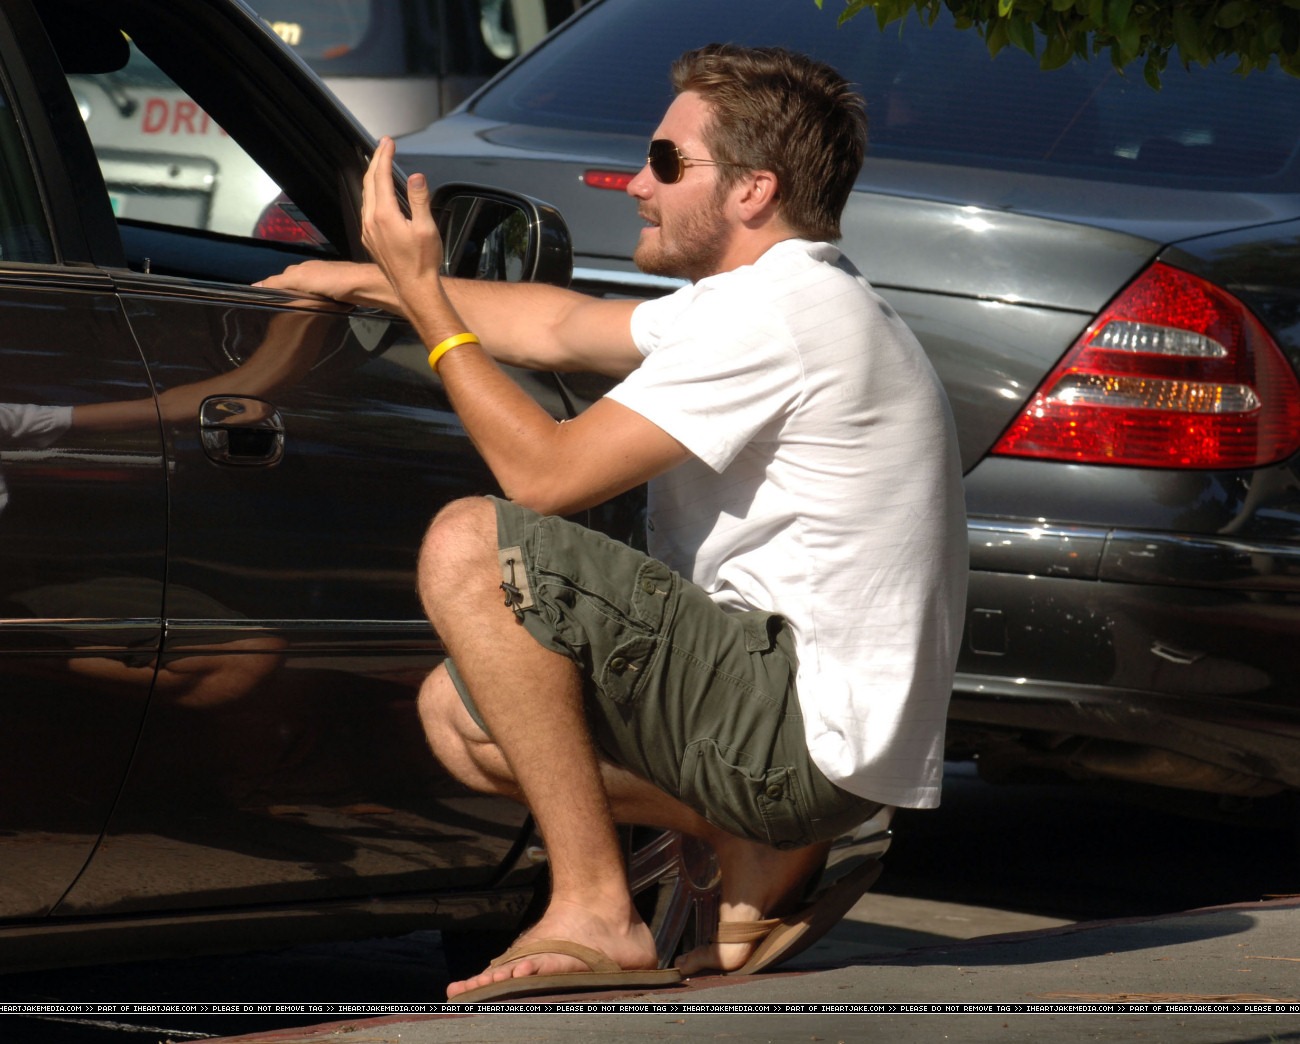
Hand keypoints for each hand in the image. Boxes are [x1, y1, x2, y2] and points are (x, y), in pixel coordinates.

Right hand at [254, 260, 400, 311]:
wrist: (366, 287)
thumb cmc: (333, 281)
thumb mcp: (300, 280)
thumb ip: (278, 283)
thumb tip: (255, 286)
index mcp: (302, 268)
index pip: (280, 280)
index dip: (272, 290)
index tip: (265, 305)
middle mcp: (314, 273)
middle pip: (294, 287)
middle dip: (287, 298)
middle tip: (281, 316)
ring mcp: (328, 283)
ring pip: (308, 295)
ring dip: (303, 303)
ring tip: (297, 319)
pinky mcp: (339, 294)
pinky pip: (322, 300)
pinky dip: (317, 307)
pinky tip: (317, 314)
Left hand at [361, 136, 444, 309]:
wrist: (414, 289)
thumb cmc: (422, 263)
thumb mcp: (427, 228)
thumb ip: (420, 199)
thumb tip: (417, 177)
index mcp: (385, 215)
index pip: (381, 176)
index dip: (384, 156)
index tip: (388, 142)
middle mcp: (372, 221)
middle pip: (370, 182)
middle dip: (376, 161)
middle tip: (383, 146)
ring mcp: (369, 231)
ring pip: (366, 195)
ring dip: (373, 177)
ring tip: (380, 164)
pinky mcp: (370, 239)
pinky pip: (367, 209)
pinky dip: (372, 193)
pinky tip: (379, 193)